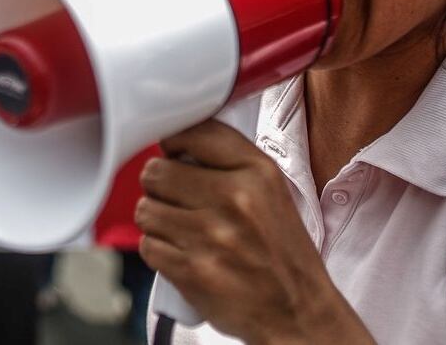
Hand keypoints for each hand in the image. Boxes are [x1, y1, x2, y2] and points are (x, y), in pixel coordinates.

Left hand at [135, 120, 368, 343]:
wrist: (299, 313)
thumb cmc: (282, 252)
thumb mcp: (271, 192)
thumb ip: (228, 162)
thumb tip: (173, 144)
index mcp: (257, 173)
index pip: (193, 132)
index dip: (174, 142)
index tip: (174, 154)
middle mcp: (234, 199)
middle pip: (156, 172)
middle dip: (160, 186)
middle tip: (177, 200)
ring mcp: (211, 236)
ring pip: (146, 209)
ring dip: (156, 220)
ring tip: (182, 230)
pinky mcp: (193, 270)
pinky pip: (148, 246)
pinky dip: (159, 251)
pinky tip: (182, 254)